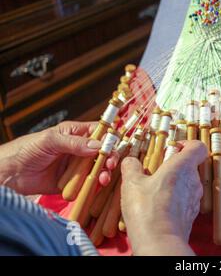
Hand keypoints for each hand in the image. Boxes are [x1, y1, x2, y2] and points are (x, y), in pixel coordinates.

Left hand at [0, 121, 117, 194]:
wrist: (11, 174)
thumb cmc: (27, 150)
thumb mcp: (50, 141)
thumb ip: (74, 143)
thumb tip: (98, 146)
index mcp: (76, 133)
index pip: (100, 132)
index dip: (110, 137)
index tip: (114, 145)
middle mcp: (80, 149)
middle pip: (104, 151)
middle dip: (110, 157)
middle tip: (110, 164)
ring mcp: (78, 166)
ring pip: (99, 167)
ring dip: (105, 171)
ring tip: (104, 177)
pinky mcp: (75, 182)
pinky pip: (90, 182)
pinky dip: (97, 183)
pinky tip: (98, 184)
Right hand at [121, 140, 206, 255]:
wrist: (159, 242)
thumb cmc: (148, 210)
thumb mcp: (132, 183)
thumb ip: (131, 167)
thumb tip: (130, 161)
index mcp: (183, 166)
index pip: (198, 147)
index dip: (187, 144)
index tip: (173, 148)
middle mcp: (193, 181)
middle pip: (190, 165)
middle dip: (174, 165)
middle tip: (156, 170)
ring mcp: (194, 199)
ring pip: (187, 183)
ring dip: (173, 183)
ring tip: (153, 190)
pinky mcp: (191, 214)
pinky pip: (185, 200)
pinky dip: (174, 199)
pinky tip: (157, 206)